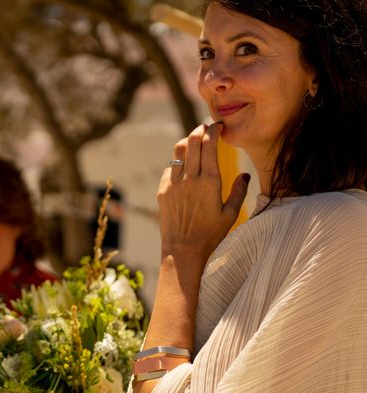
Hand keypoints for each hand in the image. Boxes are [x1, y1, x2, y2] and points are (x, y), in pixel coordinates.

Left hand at [158, 122, 248, 260]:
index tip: (219, 126)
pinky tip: (184, 165)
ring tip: (194, 140)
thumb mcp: (230, 214)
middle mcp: (191, 177)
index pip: (210, 144)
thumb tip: (245, 175)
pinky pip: (170, 167)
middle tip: (206, 127)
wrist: (182, 250)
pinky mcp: (163, 190)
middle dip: (200, 129)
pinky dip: (178, 161)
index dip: (214, 130)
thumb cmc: (210, 234)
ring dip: (187, 140)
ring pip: (178, 150)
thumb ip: (239, 192)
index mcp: (210, 180)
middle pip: (193, 140)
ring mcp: (174, 182)